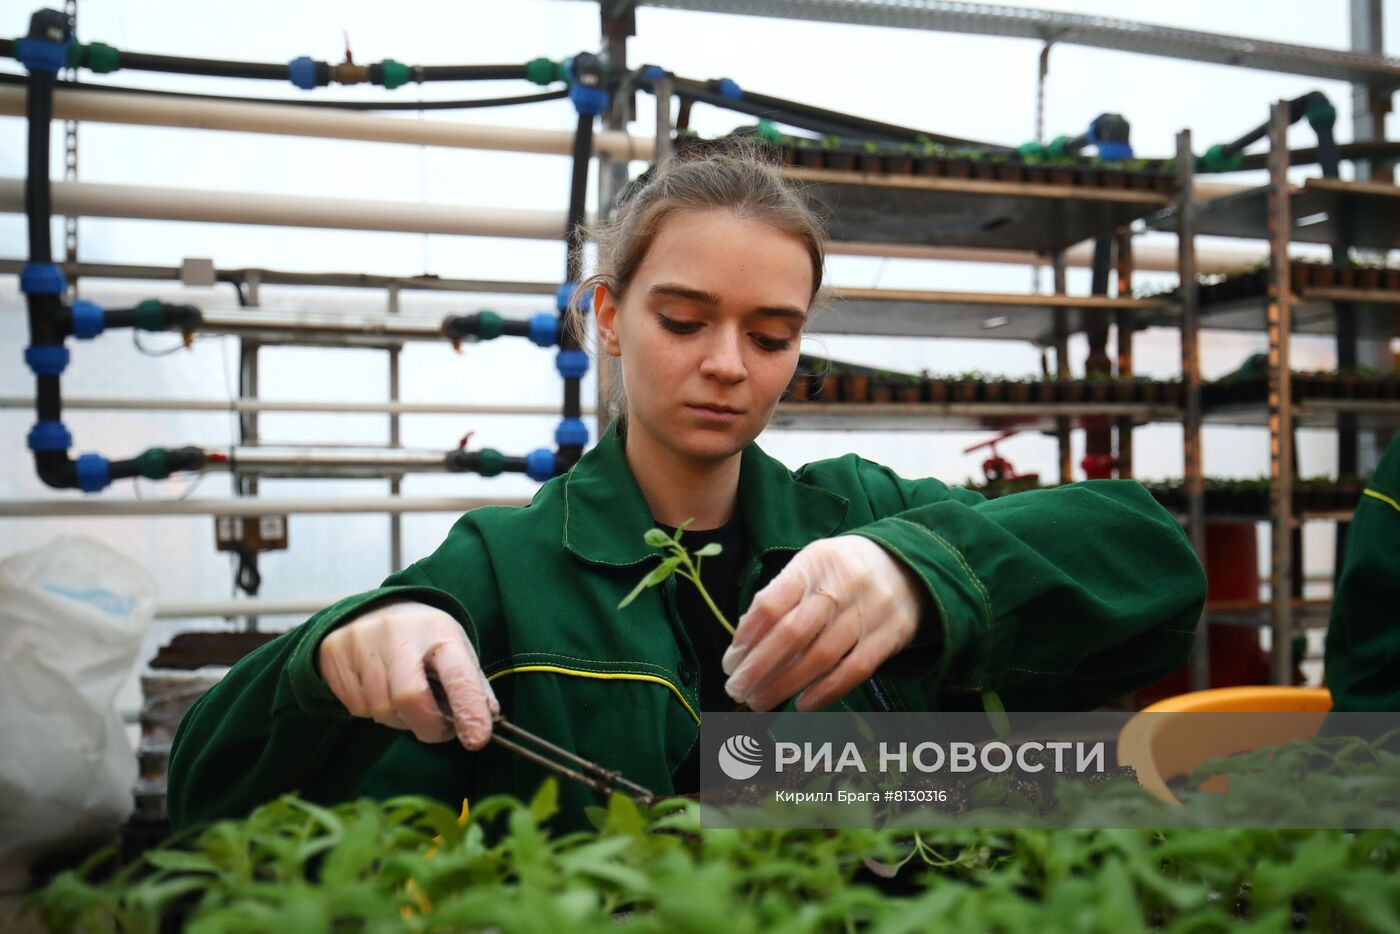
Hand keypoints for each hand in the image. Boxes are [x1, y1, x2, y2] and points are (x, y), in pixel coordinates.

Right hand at [317, 600, 497, 749]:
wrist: (372, 611)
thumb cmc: (422, 639)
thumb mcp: (453, 651)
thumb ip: (471, 686)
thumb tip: (487, 720)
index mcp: (439, 630)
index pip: (457, 674)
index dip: (469, 709)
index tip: (477, 739)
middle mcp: (399, 631)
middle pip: (410, 698)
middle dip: (427, 726)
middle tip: (437, 730)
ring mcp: (362, 640)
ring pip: (381, 709)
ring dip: (399, 719)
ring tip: (404, 699)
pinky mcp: (334, 653)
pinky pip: (356, 707)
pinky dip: (373, 710)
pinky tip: (378, 690)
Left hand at [721, 536, 924, 711]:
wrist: (908, 566)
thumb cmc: (842, 572)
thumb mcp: (811, 567)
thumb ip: (781, 598)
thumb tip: (744, 643)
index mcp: (814, 563)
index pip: (772, 603)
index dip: (747, 637)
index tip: (730, 663)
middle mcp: (842, 584)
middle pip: (793, 633)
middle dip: (759, 667)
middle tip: (737, 690)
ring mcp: (869, 610)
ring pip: (821, 656)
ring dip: (785, 684)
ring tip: (760, 701)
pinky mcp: (891, 635)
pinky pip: (854, 670)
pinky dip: (825, 691)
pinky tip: (802, 703)